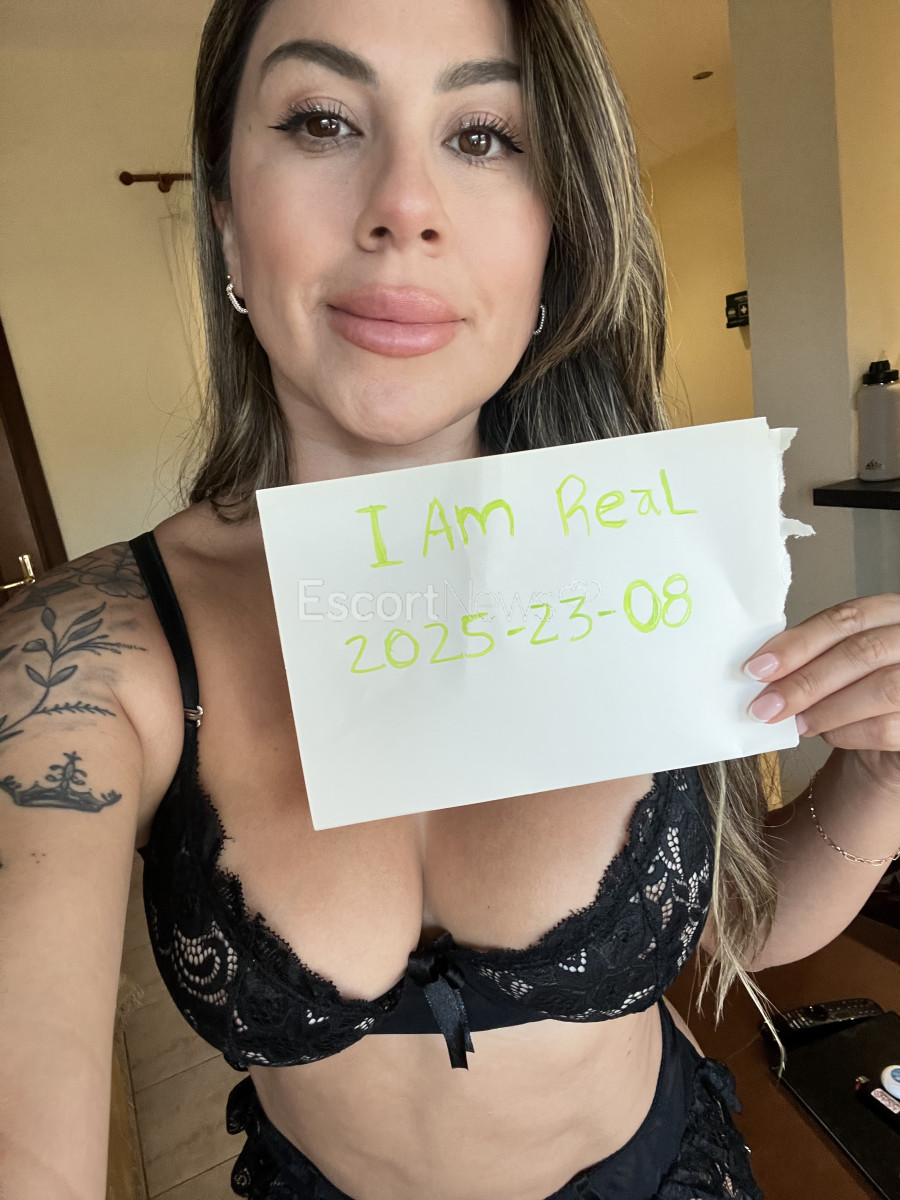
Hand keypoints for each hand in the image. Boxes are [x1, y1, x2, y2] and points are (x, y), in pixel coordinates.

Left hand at [744, 594, 899, 789]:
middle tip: (765, 705)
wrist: (888, 741)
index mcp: (890, 614)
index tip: (758, 667)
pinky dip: (848, 733)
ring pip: (881, 688)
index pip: (846, 619)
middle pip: (862, 652)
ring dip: (826, 709)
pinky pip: (888, 727)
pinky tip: (826, 734)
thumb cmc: (859, 694)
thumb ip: (809, 658)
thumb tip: (762, 669)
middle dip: (806, 681)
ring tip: (795, 722)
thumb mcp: (835, 665)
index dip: (799, 643)